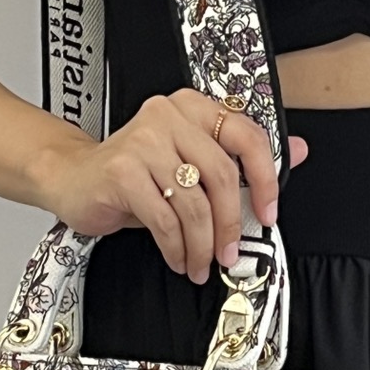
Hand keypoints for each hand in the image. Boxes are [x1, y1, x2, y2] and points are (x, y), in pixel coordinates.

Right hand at [37, 90, 308, 283]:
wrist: (73, 177)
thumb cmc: (133, 173)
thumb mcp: (190, 162)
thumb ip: (241, 157)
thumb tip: (296, 151)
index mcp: (192, 108)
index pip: (246, 136)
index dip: (265, 179)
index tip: (268, 212)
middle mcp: (168, 116)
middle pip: (221, 175)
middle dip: (231, 224)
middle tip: (230, 252)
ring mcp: (142, 141)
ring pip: (194, 203)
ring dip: (202, 244)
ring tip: (200, 261)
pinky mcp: (122, 171)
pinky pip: (164, 219)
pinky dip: (176, 247)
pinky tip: (178, 257)